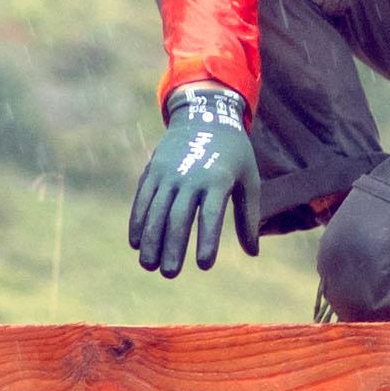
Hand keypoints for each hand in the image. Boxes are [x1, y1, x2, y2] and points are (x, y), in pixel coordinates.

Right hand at [126, 86, 257, 276]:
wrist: (205, 116)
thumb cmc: (233, 154)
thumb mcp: (249, 179)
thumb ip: (249, 216)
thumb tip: (253, 253)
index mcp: (218, 179)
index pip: (211, 215)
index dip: (207, 240)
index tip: (204, 265)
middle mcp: (190, 176)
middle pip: (178, 217)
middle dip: (172, 247)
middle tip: (170, 274)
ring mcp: (169, 173)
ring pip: (156, 210)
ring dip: (151, 239)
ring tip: (149, 266)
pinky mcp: (153, 170)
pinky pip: (142, 199)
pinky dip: (138, 221)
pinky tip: (136, 243)